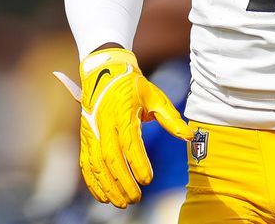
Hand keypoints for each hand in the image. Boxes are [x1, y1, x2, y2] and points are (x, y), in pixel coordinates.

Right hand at [54, 47, 191, 207]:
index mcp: (122, 112)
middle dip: (123, 181)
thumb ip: (171, 119)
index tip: (148, 179)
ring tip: (122, 203)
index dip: (138, 162)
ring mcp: (92, 131)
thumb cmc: (133, 86)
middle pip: (111, 157)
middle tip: (136, 198)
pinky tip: (103, 197)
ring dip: (108, 186)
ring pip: (97, 164)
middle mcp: (104, 123)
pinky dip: (93, 182)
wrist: (105, 72)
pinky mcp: (86, 137)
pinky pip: (86, 163)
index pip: (130, 142)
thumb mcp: (155, 97)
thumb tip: (189, 136)